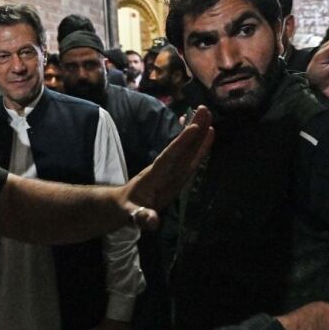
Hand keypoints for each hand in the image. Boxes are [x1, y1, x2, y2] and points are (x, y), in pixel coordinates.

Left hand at [123, 106, 213, 224]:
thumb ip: (140, 217)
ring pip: (186, 148)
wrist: (122, 204)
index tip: (195, 127)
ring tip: (206, 112)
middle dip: (193, 129)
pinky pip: (186, 155)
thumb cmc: (127, 210)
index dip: (182, 144)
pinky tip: (200, 128)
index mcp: (155, 176)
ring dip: (196, 131)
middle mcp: (164, 169)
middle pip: (181, 148)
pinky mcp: (174, 172)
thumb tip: (151, 221)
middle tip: (205, 108)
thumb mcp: (131, 216)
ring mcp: (170, 170)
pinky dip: (193, 142)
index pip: (170, 157)